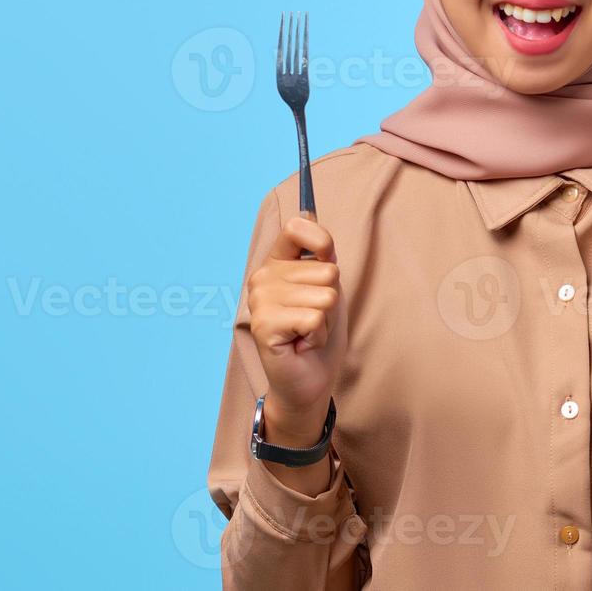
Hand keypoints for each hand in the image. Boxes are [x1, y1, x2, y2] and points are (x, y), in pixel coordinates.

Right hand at [245, 214, 348, 435]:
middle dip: (332, 300)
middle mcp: (262, 278)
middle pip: (326, 269)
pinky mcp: (264, 325)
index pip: (298, 227)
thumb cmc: (319, 333)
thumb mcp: (327, 287)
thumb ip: (320, 255)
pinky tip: (303, 344)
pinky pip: (315, 317)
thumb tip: (308, 212)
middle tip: (315, 320)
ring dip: (327, 320)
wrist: (311, 380)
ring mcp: (260, 301)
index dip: (322, 243)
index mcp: (276, 263)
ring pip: (325, 296)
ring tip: (308, 332)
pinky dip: (319, 334)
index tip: (325, 263)